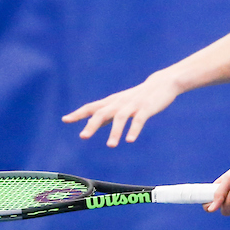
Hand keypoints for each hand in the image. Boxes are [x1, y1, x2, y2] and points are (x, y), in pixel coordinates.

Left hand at [62, 69, 180, 146]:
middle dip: (92, 124)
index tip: (65, 120)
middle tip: (83, 136)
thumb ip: (107, 114)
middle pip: (102, 113)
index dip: (79, 113)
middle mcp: (120, 103)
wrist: (163, 83)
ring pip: (120, 118)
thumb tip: (92, 124)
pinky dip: (134, 129)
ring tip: (110, 145)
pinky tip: (130, 140)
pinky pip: (139, 119)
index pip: (92, 107)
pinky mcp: (147, 108)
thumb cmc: (139, 96)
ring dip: (115, 132)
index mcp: (112, 102)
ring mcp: (133, 105)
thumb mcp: (120, 104)